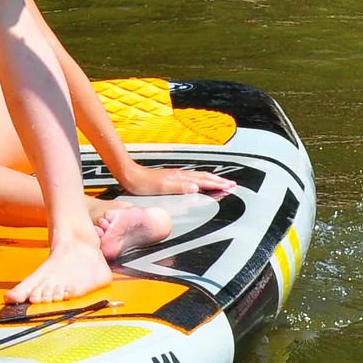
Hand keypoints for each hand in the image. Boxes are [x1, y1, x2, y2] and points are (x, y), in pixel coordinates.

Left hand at [116, 165, 236, 198]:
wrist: (130, 175)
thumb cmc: (143, 184)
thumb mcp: (161, 188)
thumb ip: (179, 187)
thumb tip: (196, 187)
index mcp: (180, 178)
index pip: (203, 181)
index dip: (217, 184)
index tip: (230, 186)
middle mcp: (180, 175)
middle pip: (205, 177)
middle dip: (219, 180)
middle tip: (232, 184)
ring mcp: (177, 175)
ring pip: (200, 176)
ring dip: (212, 179)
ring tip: (221, 182)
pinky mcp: (172, 177)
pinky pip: (193, 177)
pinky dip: (202, 180)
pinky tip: (200, 182)